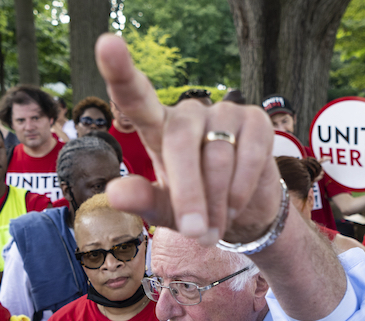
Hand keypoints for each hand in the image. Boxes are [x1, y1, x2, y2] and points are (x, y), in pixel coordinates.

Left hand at [95, 34, 282, 246]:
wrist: (242, 214)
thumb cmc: (192, 208)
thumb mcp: (162, 211)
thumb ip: (140, 200)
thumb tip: (114, 192)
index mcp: (156, 128)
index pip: (134, 97)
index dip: (120, 69)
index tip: (108, 44)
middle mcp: (187, 113)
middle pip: (180, 143)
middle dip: (188, 194)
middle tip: (194, 233)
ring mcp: (223, 113)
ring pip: (217, 159)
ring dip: (216, 204)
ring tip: (213, 227)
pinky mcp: (255, 121)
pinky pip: (248, 157)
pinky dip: (241, 191)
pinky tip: (235, 205)